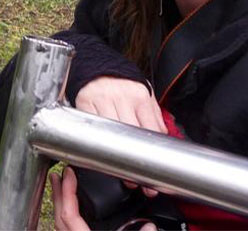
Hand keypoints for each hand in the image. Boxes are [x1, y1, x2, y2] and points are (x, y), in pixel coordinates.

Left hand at [51, 167, 154, 230]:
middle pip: (59, 215)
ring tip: (62, 187)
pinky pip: (66, 229)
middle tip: (58, 174)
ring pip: (61, 223)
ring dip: (60, 203)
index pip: (69, 214)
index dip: (66, 192)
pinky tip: (72, 209)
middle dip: (58, 193)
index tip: (68, 173)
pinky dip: (66, 215)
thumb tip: (151, 225)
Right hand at [75, 76, 165, 195]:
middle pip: (130, 134)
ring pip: (110, 133)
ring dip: (116, 155)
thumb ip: (154, 116)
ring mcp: (101, 100)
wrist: (96, 67)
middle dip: (135, 159)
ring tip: (120, 172)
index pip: (150, 128)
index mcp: (139, 95)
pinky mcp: (84, 103)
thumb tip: (163, 140)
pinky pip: (91, 126)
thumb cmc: (121, 83)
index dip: (152, 151)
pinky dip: (97, 141)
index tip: (154, 169)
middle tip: (139, 180)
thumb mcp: (143, 94)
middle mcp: (120, 97)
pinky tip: (102, 151)